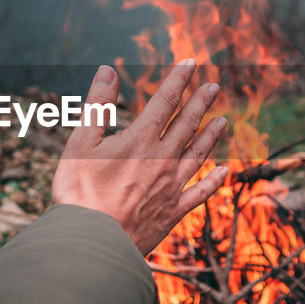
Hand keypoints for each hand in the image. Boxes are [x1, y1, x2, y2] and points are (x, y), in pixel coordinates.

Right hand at [52, 60, 229, 253]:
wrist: (92, 241)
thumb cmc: (79, 192)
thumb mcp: (80, 142)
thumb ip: (98, 105)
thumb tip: (107, 70)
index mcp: (140, 139)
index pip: (165, 101)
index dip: (179, 80)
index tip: (190, 63)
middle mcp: (162, 159)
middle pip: (187, 124)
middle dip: (201, 102)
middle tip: (214, 86)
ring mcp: (171, 186)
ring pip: (198, 154)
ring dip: (211, 136)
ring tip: (223, 121)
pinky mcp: (173, 211)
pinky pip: (200, 193)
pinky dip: (214, 182)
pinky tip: (224, 173)